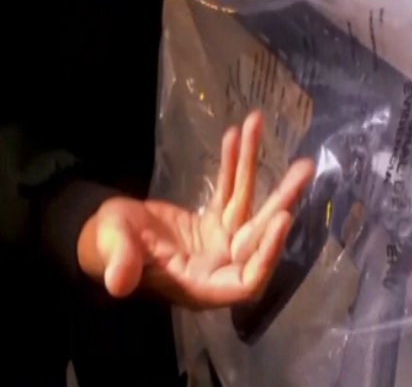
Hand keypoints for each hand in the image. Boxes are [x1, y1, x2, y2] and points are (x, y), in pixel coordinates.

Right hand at [78, 111, 313, 308]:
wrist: (103, 236)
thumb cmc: (106, 247)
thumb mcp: (112, 251)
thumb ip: (121, 263)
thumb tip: (119, 281)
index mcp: (201, 284)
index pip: (247, 279)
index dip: (266, 253)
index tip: (282, 219)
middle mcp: (219, 264)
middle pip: (258, 235)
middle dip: (281, 201)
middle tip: (303, 169)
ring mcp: (219, 242)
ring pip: (248, 206)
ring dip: (257, 168)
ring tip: (266, 131)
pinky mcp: (214, 222)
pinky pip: (229, 192)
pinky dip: (232, 165)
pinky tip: (237, 135)